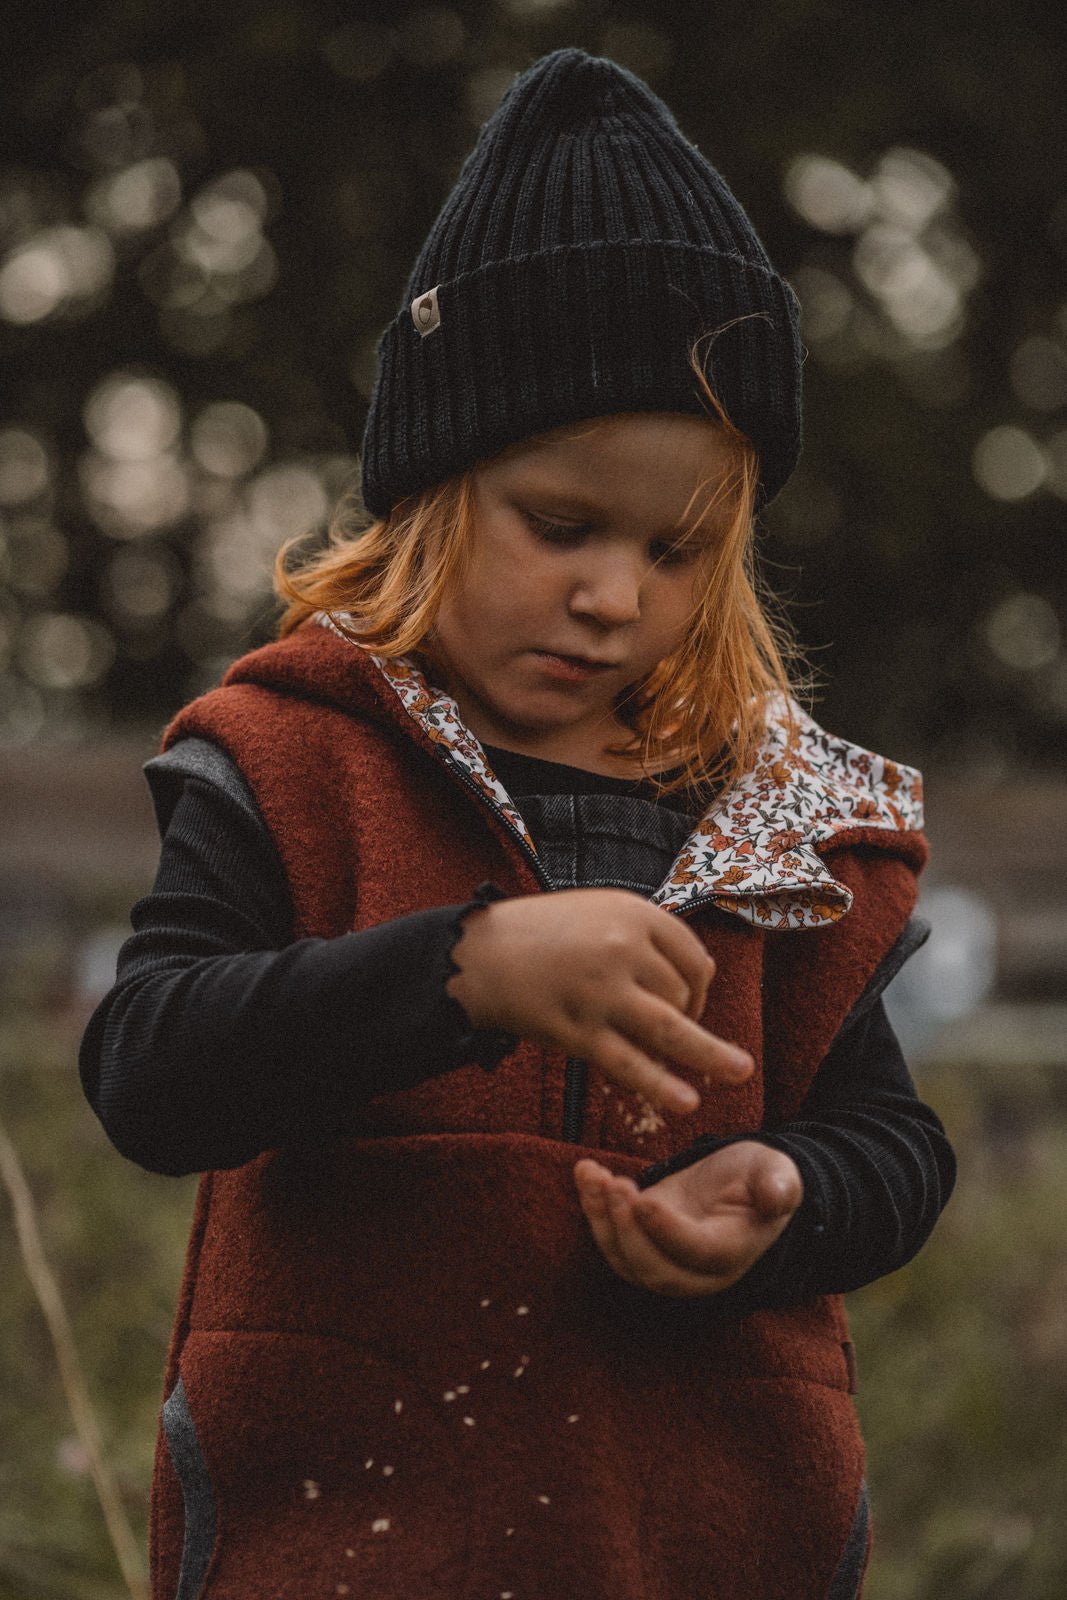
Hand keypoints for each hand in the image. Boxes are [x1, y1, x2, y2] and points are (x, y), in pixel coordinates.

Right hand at [446, 888, 752, 1114]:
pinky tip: (684, 1100)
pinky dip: (658, 1084)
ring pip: (669, 1030)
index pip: (692, 957)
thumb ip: (644, 939)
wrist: (476, 956)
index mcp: (632, 913)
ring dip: (708, 1055)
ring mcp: (600, 991)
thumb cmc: (540, 935)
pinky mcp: (577, 1030)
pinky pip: (628, 1063)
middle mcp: (622, 948)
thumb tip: (695, 978)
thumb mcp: (598, 912)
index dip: (699, 988)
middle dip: (692, 1024)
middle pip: (681, 994)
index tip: (688, 1005)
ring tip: (739, 1073)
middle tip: (702, 1049)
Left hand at [573, 1141, 802, 1296]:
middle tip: (615, 1187)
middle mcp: (696, 1270)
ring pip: (624, 1260)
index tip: (643, 1199)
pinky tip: (586, 1172)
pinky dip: (592, 1209)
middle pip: (655, 1271)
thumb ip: (779, 1185)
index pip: (696, 1253)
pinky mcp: (641, 1242)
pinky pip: (610, 1239)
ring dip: (601, 1219)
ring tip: (593, 1176)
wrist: (741, 1182)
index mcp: (732, 1253)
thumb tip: (778, 1196)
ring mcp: (665, 1260)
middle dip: (628, 1231)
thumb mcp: (777, 1173)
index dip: (667, 1231)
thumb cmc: (762, 1176)